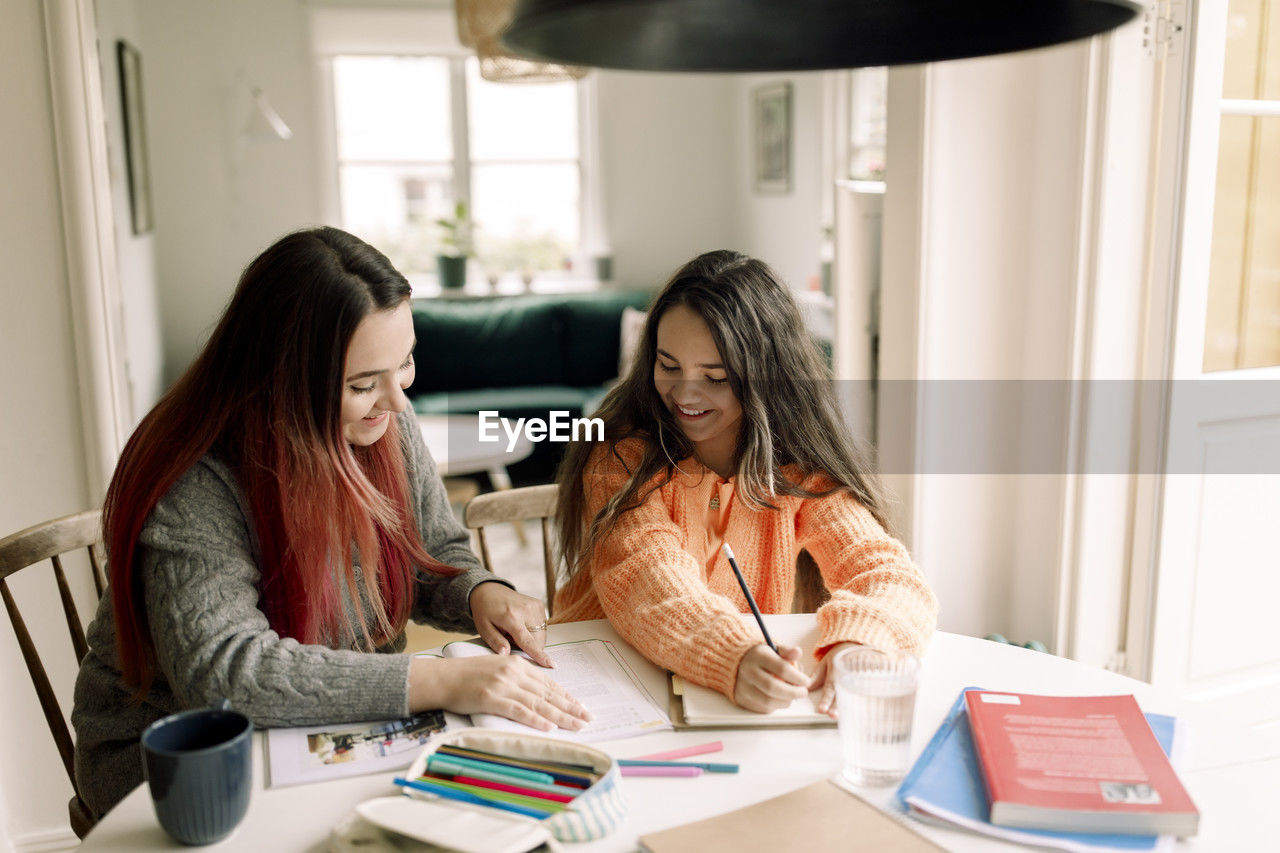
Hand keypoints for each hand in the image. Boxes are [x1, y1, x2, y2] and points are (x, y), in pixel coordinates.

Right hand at [409, 654, 590, 731]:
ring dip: (560, 716)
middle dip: (570, 708)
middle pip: (548, 693)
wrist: (443, 677)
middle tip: (587, 719)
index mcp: (517, 664)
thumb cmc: (468, 675)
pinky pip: (519, 711)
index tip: (581, 707)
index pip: (548, 683)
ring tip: (576, 725)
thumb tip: (539, 693)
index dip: (567, 696)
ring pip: (539, 703)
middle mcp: (514, 672)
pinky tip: (549, 727)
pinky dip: (536, 719)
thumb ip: (518, 677)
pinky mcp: (492, 698)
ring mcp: (503, 685)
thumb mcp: (498, 668)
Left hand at [469, 581, 552, 667]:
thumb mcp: (484, 629)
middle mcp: (526, 610)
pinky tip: (522, 625)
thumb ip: (495, 642)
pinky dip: (534, 631)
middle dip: (528, 646)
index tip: (551, 665)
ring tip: (515, 630)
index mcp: (511, 617)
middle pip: (538, 640)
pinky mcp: (539, 604)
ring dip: (531, 638)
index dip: (539, 654)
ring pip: (542, 634)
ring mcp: (535, 606)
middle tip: (510, 638)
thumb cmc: (485, 611)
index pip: (527, 640)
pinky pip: (542, 627)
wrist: (489, 591)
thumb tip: (506, 654)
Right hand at [732, 644, 810, 712]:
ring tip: (792, 695)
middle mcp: (748, 671)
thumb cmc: (760, 657)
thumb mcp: (773, 649)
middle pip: (773, 687)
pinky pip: (763, 708)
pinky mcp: (742, 699)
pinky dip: (776, 705)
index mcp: (758, 656)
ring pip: (768, 701)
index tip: (806, 681)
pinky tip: (779, 698)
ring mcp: (743, 687)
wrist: (736, 663)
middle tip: (803, 692)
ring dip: (785, 701)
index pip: (781, 668)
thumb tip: (798, 652)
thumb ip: (787, 651)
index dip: (797, 677)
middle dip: (793, 693)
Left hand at [811, 641, 860, 716]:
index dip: (826, 700)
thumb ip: (817, 676)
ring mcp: (859, 676)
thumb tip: (806, 688)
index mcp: (835, 671)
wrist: (858, 641)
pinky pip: (867, 689)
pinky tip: (862, 709)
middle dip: (837, 706)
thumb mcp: (826, 661)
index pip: (829, 688)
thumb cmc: (840, 653)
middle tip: (832, 716)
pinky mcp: (869, 677)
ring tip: (846, 715)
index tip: (821, 710)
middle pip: (842, 692)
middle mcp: (847, 675)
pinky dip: (865, 699)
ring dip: (850, 705)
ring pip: (854, 693)